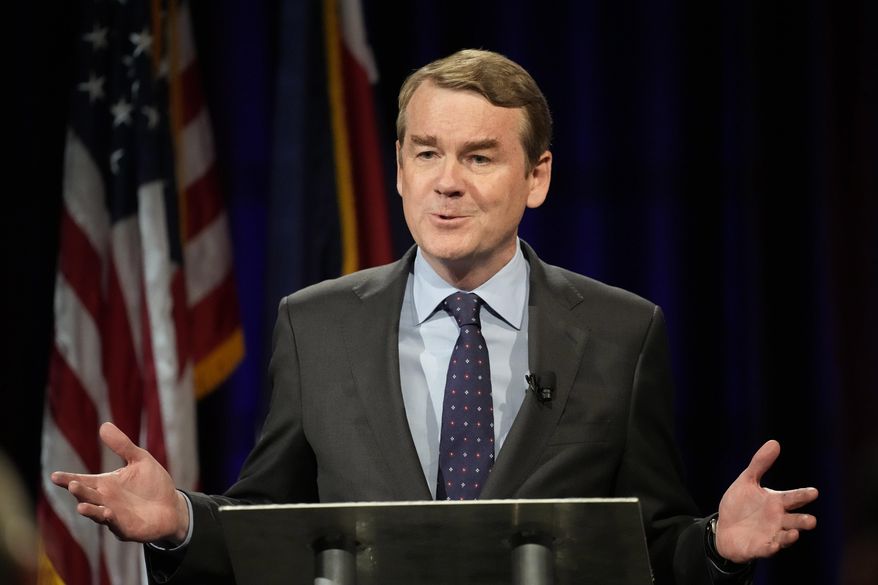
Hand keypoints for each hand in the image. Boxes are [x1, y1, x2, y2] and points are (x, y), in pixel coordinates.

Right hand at [50, 422, 189, 544]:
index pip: (83, 480)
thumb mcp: (140, 460)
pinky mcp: (125, 528)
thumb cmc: (153, 484)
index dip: (68, 479)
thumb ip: (122, 445)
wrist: (172, 507)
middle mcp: (105, 501)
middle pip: (87, 496)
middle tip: (72, 484)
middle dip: (79, 491)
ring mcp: (114, 516)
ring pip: (96, 513)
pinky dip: (110, 519)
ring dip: (89, 510)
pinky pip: (115, 525)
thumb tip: (104, 425)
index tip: (54, 476)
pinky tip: (107, 513)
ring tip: (80, 505)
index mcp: (106, 484)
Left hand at [715, 439, 817, 562]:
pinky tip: (773, 544)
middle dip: (803, 521)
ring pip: (785, 537)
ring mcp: (771, 534)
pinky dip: (771, 547)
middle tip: (811, 520)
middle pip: (795, 520)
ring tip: (794, 533)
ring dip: (790, 536)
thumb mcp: (746, 481)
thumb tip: (774, 442)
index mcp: (776, 502)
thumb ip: (760, 464)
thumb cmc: (740, 504)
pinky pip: (768, 549)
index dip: (803, 495)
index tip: (814, 492)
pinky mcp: (760, 547)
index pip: (793, 498)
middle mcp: (778, 520)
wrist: (724, 528)